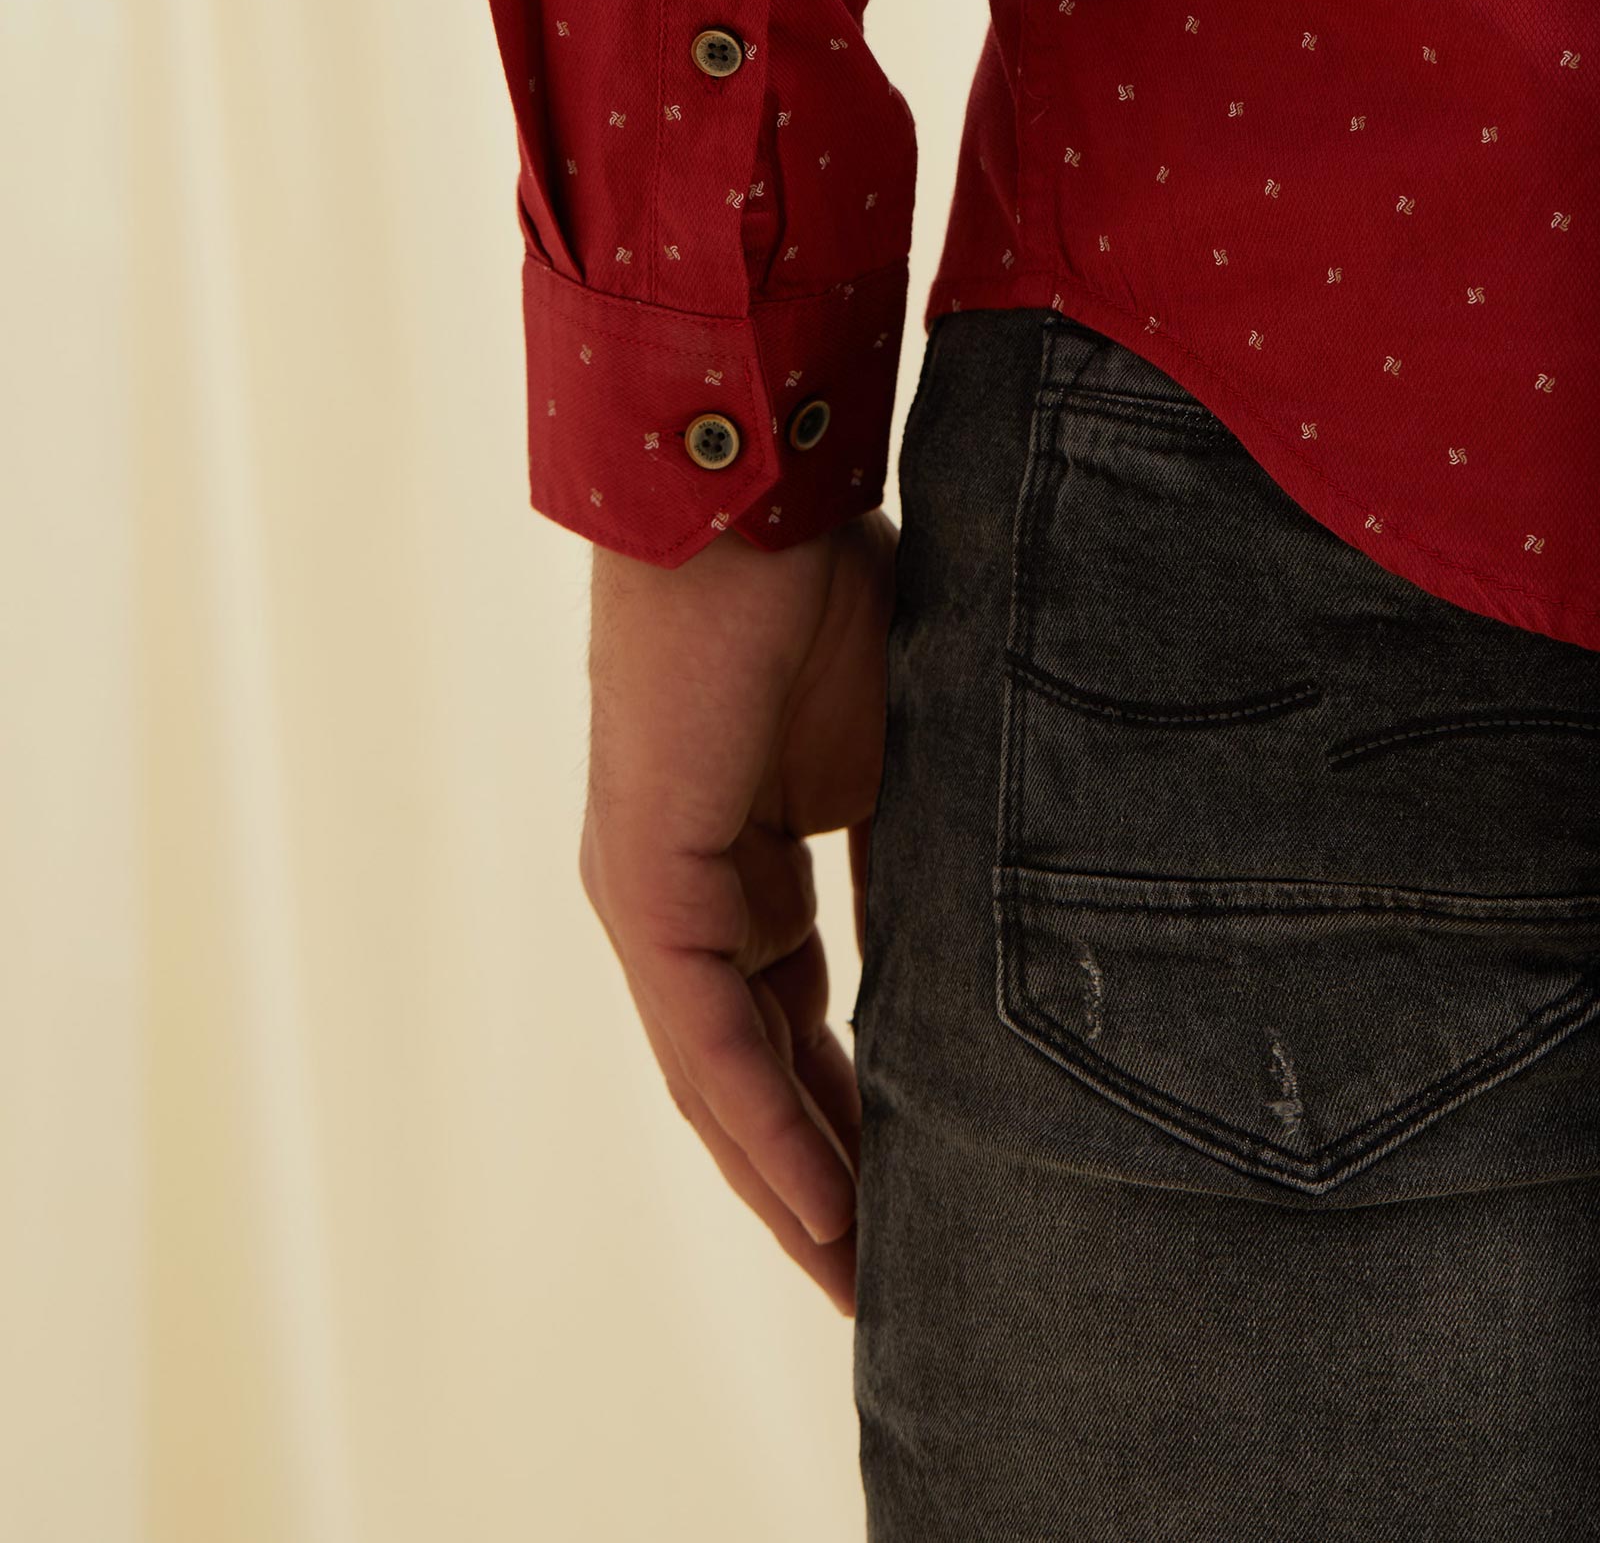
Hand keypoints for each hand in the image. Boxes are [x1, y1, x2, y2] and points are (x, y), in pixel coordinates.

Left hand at [579, 507, 898, 1315]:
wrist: (751, 509)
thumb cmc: (828, 598)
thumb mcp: (900, 755)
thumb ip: (921, 847)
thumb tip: (994, 927)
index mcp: (742, 868)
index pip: (794, 1025)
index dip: (852, 1116)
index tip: (921, 1199)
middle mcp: (688, 900)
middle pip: (754, 1073)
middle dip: (822, 1178)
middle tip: (891, 1281)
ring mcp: (657, 898)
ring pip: (723, 1081)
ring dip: (792, 1184)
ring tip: (861, 1282)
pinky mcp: (645, 886)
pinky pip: (707, 1038)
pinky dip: (765, 1126)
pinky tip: (821, 1204)